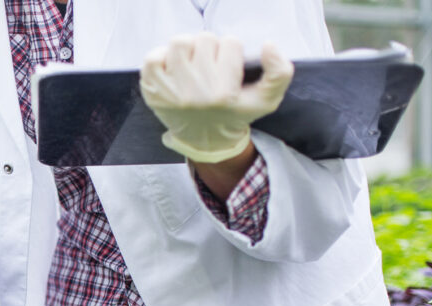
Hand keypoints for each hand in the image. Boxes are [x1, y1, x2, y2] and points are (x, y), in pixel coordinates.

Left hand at [140, 33, 293, 163]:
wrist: (205, 139)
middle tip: (210, 66)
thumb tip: (269, 45)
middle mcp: (195, 93)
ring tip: (193, 65)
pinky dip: (163, 58)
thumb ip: (280, 72)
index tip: (229, 67)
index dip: (232, 51)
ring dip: (188, 49)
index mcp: (223, 93)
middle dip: (210, 49)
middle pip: (205, 39)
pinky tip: (174, 71)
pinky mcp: (152, 90)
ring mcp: (169, 91)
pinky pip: (153, 56)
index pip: (231, 43)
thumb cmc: (235, 114)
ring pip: (180, 42)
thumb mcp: (267, 99)